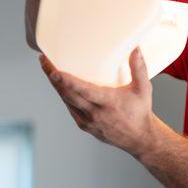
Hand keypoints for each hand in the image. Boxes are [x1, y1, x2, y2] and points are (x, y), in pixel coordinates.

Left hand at [39, 47, 154, 156]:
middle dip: (53, 77)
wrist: (139, 138)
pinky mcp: (84, 125)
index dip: (67, 81)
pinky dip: (64, 95)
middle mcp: (95, 113)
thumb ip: (139, 68)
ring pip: (66, 101)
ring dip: (56, 85)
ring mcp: (88, 121)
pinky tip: (61, 86)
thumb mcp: (143, 89)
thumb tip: (136, 49)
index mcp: (108, 102)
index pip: (84, 90)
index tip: (54, 71)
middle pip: (67, 94)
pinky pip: (70, 108)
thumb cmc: (140, 111)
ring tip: (48, 69)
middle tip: (44, 61)